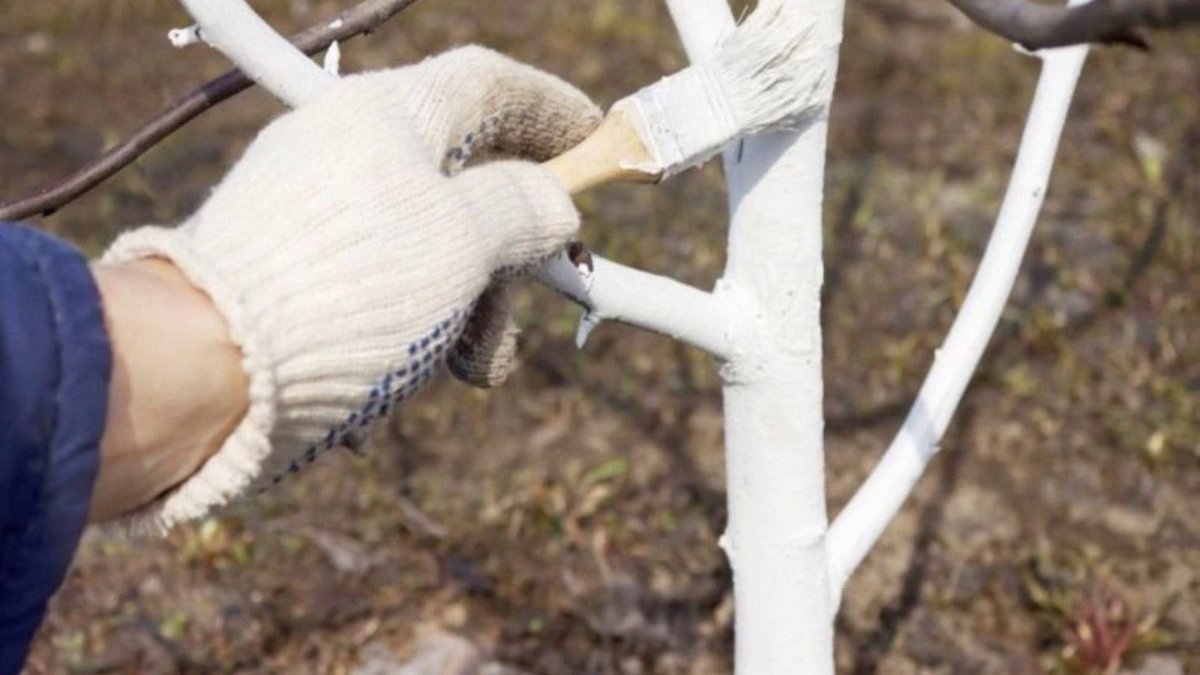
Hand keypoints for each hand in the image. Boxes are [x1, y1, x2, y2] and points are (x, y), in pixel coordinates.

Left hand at [100, 46, 599, 531]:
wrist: (206, 366)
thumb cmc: (347, 289)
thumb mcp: (463, 243)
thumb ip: (523, 210)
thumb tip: (553, 204)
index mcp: (386, 115)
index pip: (486, 85)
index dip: (549, 109)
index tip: (593, 140)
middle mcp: (346, 150)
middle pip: (461, 178)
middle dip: (511, 246)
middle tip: (542, 289)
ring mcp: (315, 210)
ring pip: (426, 244)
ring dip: (470, 302)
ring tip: (475, 365)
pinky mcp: (292, 269)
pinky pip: (381, 281)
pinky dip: (418, 320)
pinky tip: (420, 370)